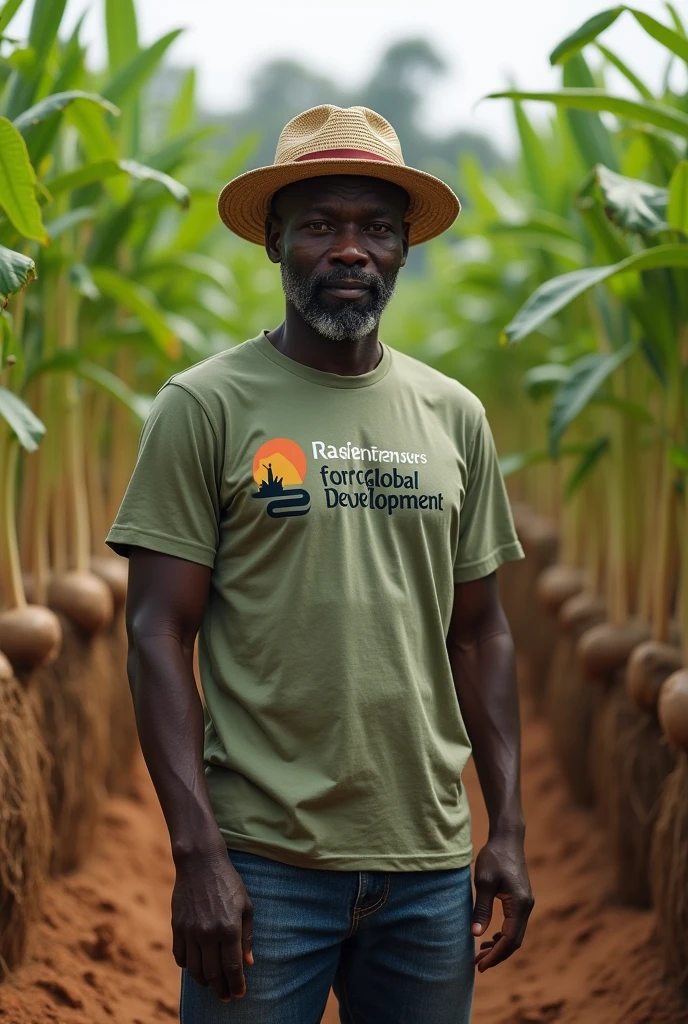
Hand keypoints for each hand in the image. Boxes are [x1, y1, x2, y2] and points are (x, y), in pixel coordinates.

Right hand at [171, 845, 253, 1000]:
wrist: (200, 863)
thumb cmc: (228, 882)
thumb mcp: (245, 905)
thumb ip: (247, 936)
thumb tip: (248, 963)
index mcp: (229, 928)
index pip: (232, 967)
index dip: (236, 985)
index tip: (239, 995)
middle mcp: (209, 933)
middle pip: (213, 974)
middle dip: (221, 989)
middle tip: (226, 996)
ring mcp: (190, 931)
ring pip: (195, 970)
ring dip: (205, 982)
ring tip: (212, 985)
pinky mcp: (177, 927)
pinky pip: (180, 957)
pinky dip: (188, 967)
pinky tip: (196, 967)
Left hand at [471, 834, 532, 971]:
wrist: (507, 839)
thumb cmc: (494, 857)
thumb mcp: (484, 882)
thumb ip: (482, 909)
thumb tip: (476, 934)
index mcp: (519, 904)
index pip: (510, 940)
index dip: (495, 955)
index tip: (480, 965)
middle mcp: (526, 907)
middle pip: (514, 941)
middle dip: (497, 955)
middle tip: (477, 964)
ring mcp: (525, 904)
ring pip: (515, 934)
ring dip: (499, 946)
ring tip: (480, 953)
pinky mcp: (521, 900)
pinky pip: (514, 925)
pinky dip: (503, 935)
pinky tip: (489, 937)